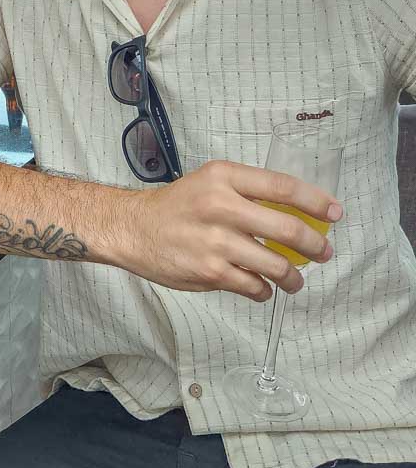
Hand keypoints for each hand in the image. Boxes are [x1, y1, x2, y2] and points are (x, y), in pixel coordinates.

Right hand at [113, 160, 342, 301]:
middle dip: (313, 245)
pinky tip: (263, 288)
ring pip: (275, 265)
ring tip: (294, 281)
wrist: (133, 228)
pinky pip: (254, 287)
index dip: (316, 201)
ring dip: (293, 277)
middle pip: (287, 228)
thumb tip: (295, 213)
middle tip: (322, 253)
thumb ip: (247, 192)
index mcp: (224, 177)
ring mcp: (215, 242)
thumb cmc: (176, 206)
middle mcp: (220, 206)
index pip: (283, 187)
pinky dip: (265, 290)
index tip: (334, 213)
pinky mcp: (209, 272)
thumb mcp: (210, 182)